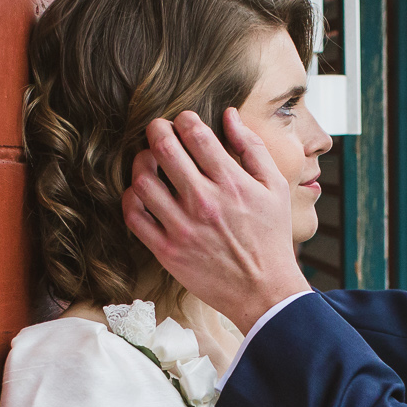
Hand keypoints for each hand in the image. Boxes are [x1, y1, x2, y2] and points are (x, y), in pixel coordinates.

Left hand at [122, 108, 311, 331]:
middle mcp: (203, 201)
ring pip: (142, 180)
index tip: (184, 121)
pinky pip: (134, 217)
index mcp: (230, 182)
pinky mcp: (167, 251)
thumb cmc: (271, 237)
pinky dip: (131, 198)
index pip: (195, 133)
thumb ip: (251, 148)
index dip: (184, 118)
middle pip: (163, 148)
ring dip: (141, 162)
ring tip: (149, 161)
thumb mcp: (274, 187)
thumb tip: (229, 115)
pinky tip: (141, 193)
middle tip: (158, 129)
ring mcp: (182, 227)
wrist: (263, 291)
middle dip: (156, 128)